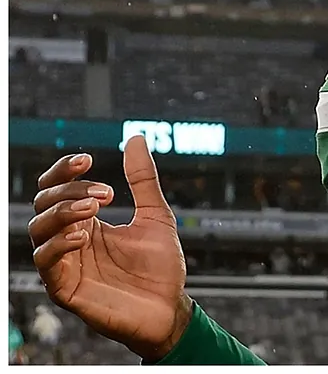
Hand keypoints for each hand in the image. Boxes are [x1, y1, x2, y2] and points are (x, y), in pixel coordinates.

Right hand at [28, 134, 191, 360]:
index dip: (64, 171)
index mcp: (87, 222)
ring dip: (62, 211)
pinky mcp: (64, 288)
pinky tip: (84, 235)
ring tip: (94, 207)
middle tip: (106, 193)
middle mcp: (71, 239)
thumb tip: (137, 138)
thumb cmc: (160, 267)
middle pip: (44, 203)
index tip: (86, 159)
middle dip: (70, 189)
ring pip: (38, 229)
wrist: (169, 308)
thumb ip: (143, 179)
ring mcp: (65, 263)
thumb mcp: (156, 215)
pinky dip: (59, 243)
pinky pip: (45, 262)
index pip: (57, 189)